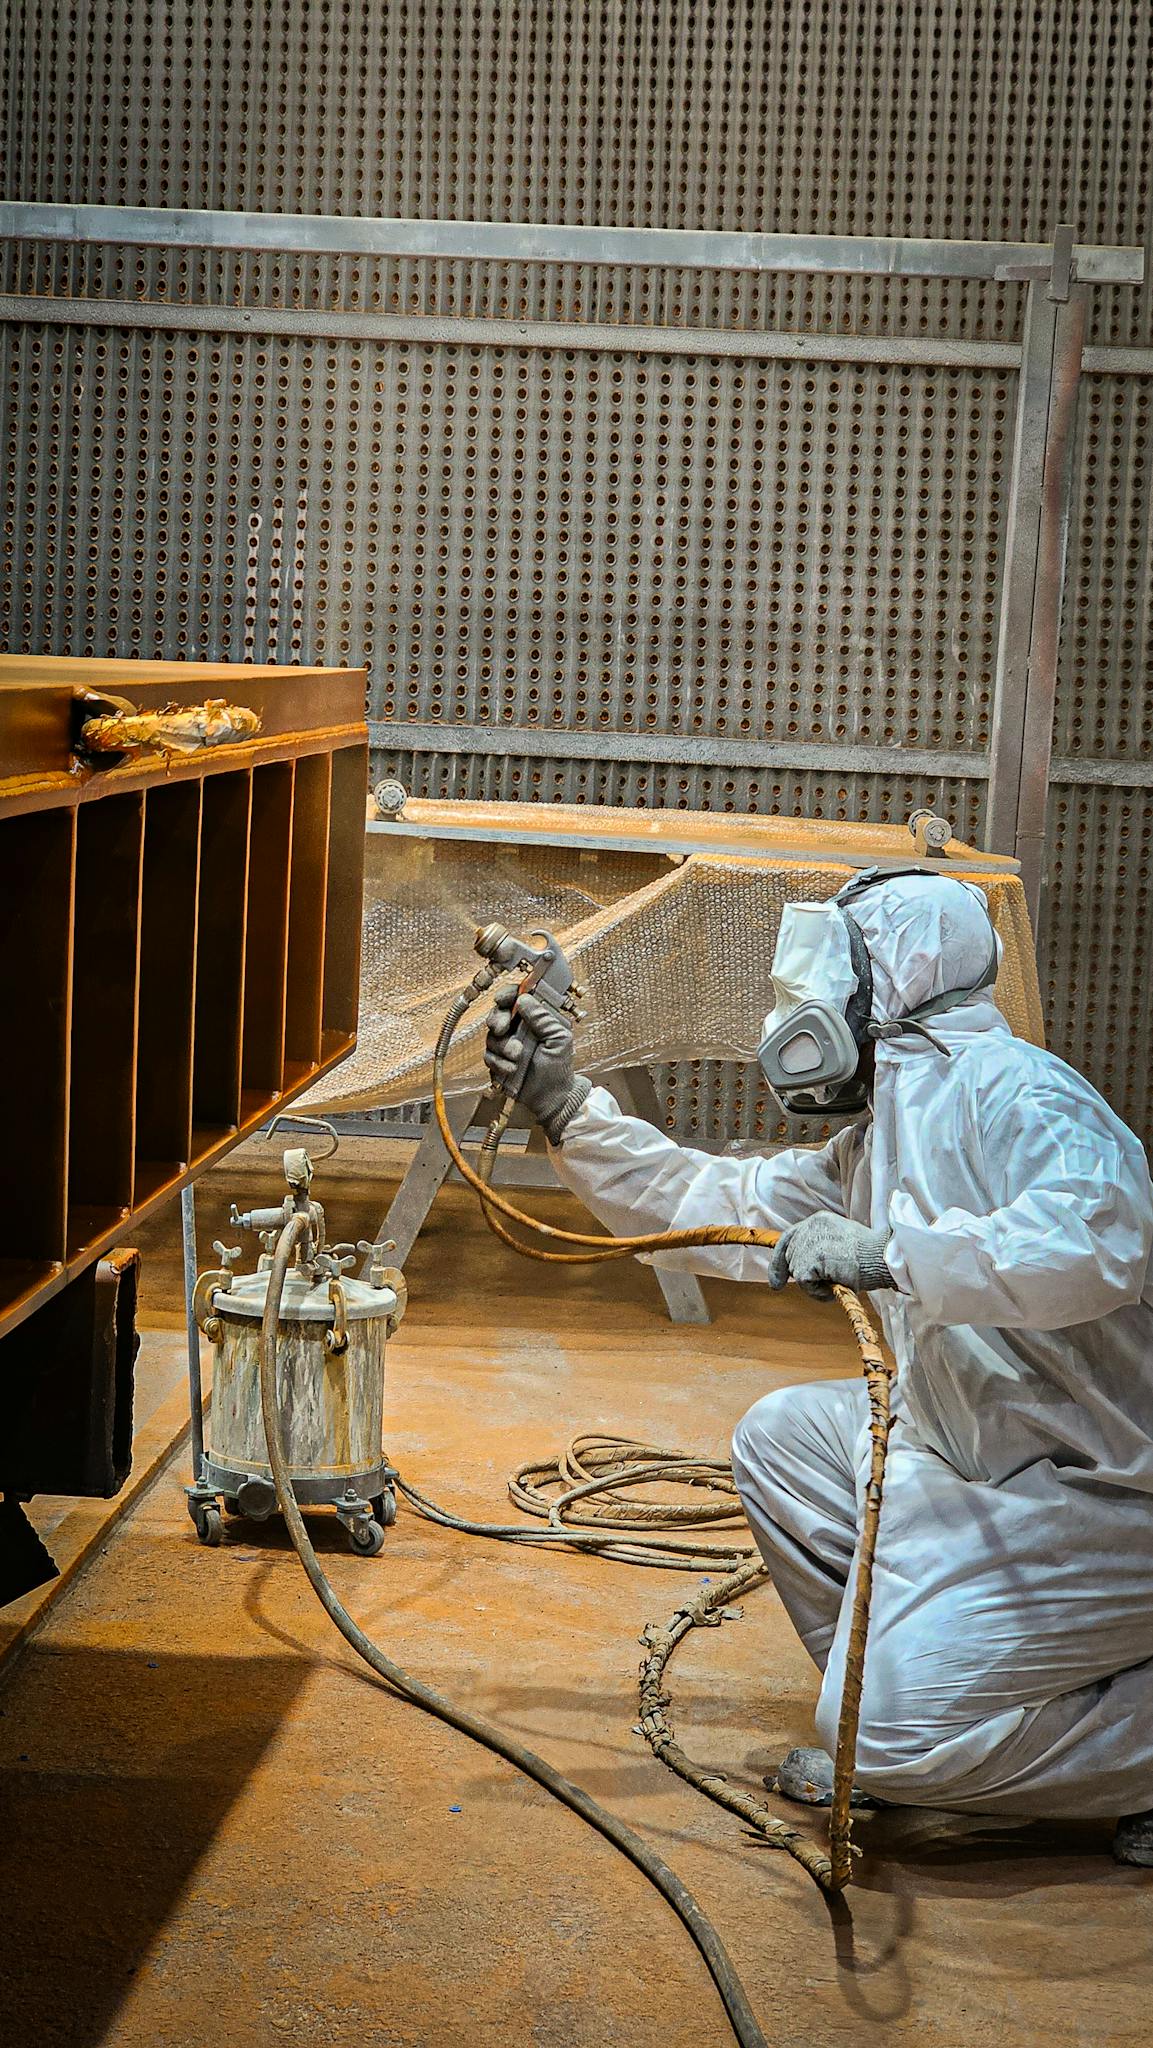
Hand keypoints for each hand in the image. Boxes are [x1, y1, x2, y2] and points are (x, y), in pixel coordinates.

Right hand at [484, 988, 591, 1144]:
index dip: (507, 995)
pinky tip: (511, 1069)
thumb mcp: (559, 1039)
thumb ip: (544, 1018)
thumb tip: (525, 999)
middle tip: (502, 1029)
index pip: (517, 998)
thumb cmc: (559, 1069)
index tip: (502, 999)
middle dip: (497, 1020)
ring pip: (491, 1036)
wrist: (551, 1099)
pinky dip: (499, 1063)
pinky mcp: (498, 1062)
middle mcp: (519, 1030)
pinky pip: (489, 1056)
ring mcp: (507, 1046)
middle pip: (497, 1014)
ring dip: (503, 1047)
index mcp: (535, 1020)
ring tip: (517, 1057)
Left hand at [768, 1213, 894, 1298]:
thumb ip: (819, 1246)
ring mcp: (811, 1242)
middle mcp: (811, 1226)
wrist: (883, 1258)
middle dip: (802, 1274)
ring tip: (837, 1281)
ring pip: (796, 1271)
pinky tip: (834, 1288)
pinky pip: (804, 1283)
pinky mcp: (813, 1259)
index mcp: (818, 1220)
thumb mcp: (840, 1242)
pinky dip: (817, 1291)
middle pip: (790, 1257)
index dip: (779, 1261)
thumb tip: (797, 1268)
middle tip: (826, 1282)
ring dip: (814, 1284)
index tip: (776, 1282)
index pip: (789, 1238)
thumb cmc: (869, 1256)